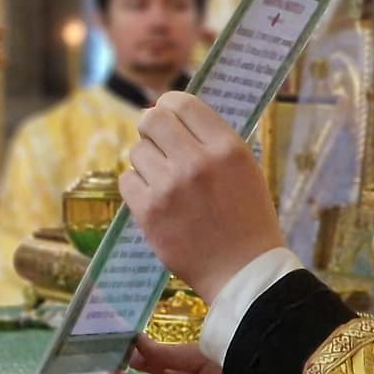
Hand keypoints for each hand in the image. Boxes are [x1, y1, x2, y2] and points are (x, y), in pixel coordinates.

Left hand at [122, 91, 285, 303]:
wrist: (244, 271)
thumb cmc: (247, 219)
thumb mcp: (244, 169)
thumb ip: (209, 141)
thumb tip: (165, 110)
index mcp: (227, 148)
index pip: (183, 102)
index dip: (170, 106)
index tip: (169, 116)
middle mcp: (196, 162)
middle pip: (151, 120)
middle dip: (151, 128)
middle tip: (159, 143)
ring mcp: (169, 186)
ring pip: (137, 151)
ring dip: (147, 162)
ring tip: (168, 182)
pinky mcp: (148, 210)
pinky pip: (126, 180)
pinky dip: (137, 187)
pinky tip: (157, 200)